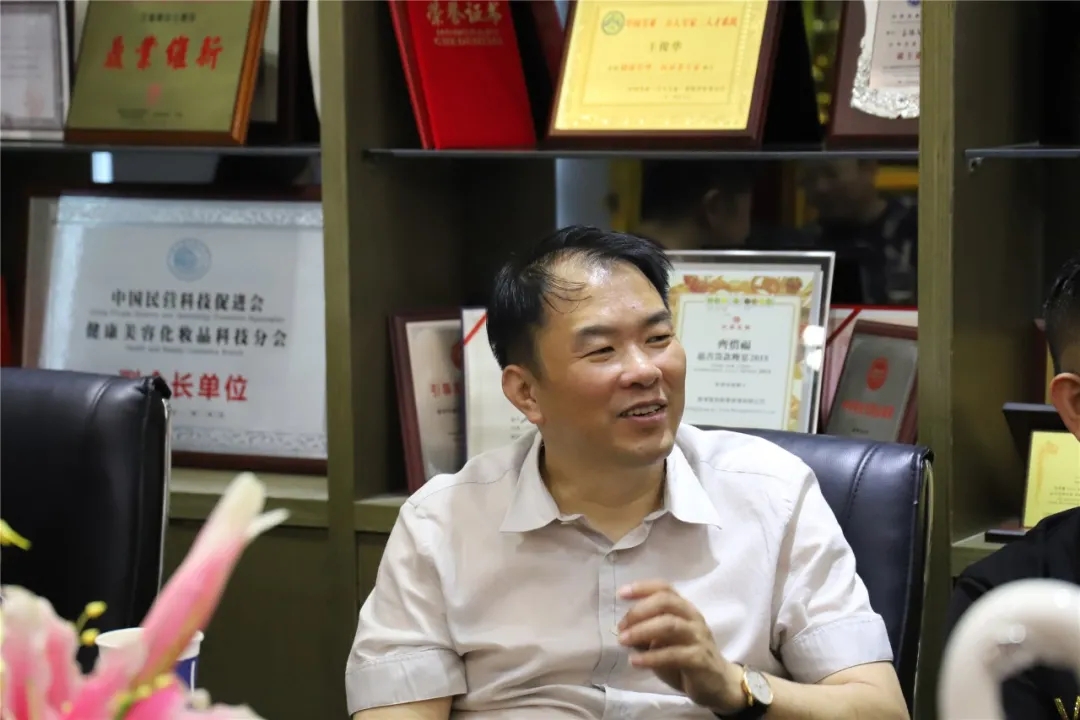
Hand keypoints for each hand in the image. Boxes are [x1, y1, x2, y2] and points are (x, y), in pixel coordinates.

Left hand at [617, 580, 744, 712]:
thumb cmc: (686, 659)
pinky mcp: (699, 659)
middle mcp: (692, 617)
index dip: (643, 588)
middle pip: (666, 601)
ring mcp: (698, 637)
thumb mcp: (663, 644)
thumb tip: (623, 629)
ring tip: (623, 641)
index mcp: (684, 609)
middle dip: (639, 610)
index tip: (621, 593)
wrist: (718, 684)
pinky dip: (651, 657)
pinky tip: (635, 661)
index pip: (665, 589)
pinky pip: (673, 654)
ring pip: (669, 625)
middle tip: (621, 626)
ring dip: (641, 631)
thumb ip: (645, 634)